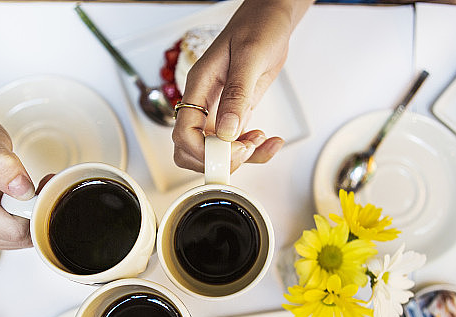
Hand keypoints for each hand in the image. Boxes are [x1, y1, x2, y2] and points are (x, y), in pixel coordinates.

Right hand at [0, 117, 36, 249]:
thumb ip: (3, 163)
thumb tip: (21, 189)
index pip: (14, 230)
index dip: (32, 209)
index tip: (35, 186)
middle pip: (18, 238)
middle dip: (31, 212)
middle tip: (29, 185)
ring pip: (19, 241)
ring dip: (28, 215)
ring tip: (20, 190)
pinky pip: (16, 238)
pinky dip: (23, 219)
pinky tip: (16, 201)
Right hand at [172, 0, 310, 173]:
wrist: (271, 18)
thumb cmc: (258, 27)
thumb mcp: (250, 57)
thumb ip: (237, 95)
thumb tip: (227, 132)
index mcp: (198, 86)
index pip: (184, 131)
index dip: (202, 150)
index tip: (229, 151)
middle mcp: (204, 101)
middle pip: (191, 148)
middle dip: (217, 160)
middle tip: (245, 151)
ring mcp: (218, 110)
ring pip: (214, 151)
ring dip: (239, 158)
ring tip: (262, 143)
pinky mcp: (235, 113)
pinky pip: (236, 143)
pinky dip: (253, 150)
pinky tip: (268, 141)